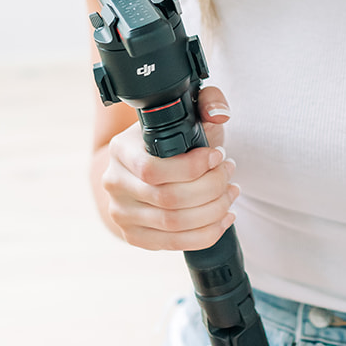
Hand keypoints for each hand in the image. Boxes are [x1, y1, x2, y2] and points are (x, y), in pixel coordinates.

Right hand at [100, 85, 238, 250]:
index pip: (153, 169)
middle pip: (169, 199)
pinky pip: (174, 244)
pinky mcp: (135, 236)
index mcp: (121, 150)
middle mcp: (115, 183)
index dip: (193, 167)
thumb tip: (219, 114)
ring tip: (230, 193)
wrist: (145, 166)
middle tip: (229, 174)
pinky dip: (207, 234)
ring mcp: (122, 214)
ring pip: (174, 224)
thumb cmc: (171, 141)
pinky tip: (223, 217)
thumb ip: (209, 101)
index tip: (218, 156)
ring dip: (213, 211)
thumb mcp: (188, 113)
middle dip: (211, 188)